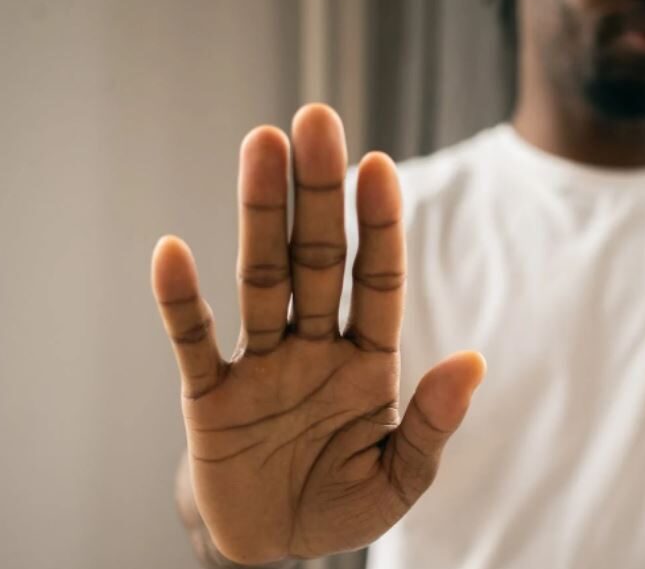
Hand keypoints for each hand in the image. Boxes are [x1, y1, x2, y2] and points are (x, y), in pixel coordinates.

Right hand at [151, 104, 484, 564]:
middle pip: (315, 258)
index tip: (377, 166)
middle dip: (317, 193)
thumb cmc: (338, 501)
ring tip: (261, 146)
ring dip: (259, 215)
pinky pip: (192, 344)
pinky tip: (171, 252)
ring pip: (260, 279)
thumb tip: (473, 361)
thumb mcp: (399, 476)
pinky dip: (180, 303)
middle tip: (316, 118)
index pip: (375, 281)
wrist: (271, 544)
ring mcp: (260, 365)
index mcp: (366, 362)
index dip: (377, 226)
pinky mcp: (210, 398)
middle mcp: (312, 347)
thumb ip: (432, 423)